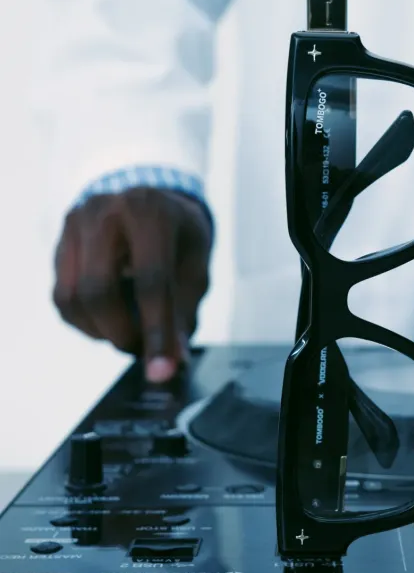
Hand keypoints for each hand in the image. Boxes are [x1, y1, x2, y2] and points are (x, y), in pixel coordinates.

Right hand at [53, 187, 212, 382]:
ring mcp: (75, 224)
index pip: (150, 281)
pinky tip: (109, 321)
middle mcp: (105, 211)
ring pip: (71, 297)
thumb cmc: (179, 236)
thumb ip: (183, 314)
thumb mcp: (195, 268)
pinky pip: (61, 297)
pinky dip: (85, 322)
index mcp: (150, 212)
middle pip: (99, 291)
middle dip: (121, 334)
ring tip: (129, 334)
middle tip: (142, 350)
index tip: (161, 370)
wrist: (152, 201)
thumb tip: (171, 363)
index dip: (156, 332)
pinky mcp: (59, 242)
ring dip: (100, 331)